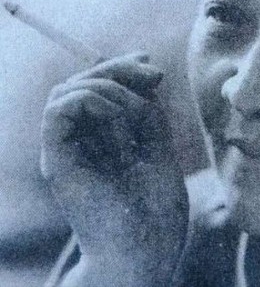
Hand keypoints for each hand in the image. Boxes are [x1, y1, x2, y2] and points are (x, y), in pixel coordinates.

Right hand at [41, 53, 187, 285]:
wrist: (147, 242)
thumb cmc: (155, 200)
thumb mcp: (157, 139)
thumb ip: (145, 105)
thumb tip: (143, 65)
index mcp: (99, 138)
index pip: (97, 88)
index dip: (120, 67)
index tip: (151, 63)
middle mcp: (78, 142)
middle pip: (80, 82)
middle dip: (118, 69)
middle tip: (155, 75)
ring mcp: (65, 150)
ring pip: (68, 90)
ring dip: (109, 89)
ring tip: (137, 115)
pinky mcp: (56, 160)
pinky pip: (58, 110)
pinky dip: (90, 100)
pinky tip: (116, 115)